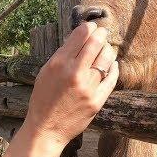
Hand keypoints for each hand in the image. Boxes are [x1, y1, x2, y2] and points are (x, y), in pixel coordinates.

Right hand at [23, 22, 118, 147]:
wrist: (46, 129)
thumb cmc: (43, 100)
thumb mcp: (45, 73)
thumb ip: (62, 56)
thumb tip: (78, 39)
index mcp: (58, 64)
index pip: (80, 35)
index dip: (89, 27)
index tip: (92, 27)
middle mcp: (74, 73)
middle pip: (96, 43)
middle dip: (101, 34)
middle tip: (102, 33)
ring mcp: (88, 87)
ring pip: (106, 58)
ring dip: (108, 50)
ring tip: (106, 50)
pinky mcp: (97, 100)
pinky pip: (111, 78)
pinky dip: (113, 68)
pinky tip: (112, 64)